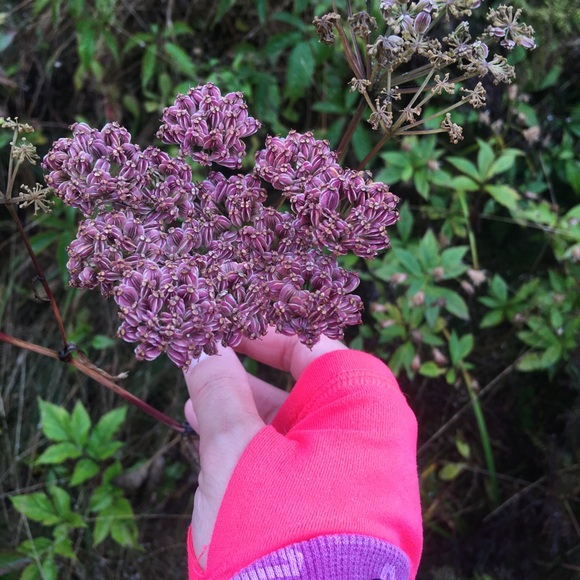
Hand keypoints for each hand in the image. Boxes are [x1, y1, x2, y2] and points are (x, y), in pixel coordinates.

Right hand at [183, 330, 346, 567]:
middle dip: (247, 377)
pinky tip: (217, 452)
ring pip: (293, 428)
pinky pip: (294, 465)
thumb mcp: (235, 450)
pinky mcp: (338, 511)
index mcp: (364, 407)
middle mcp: (370, 438)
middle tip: (206, 365)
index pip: (315, 344)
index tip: (226, 325)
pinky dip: (256, 453)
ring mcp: (357, 477)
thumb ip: (218, 389)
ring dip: (244, 415)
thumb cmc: (277, 532)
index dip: (266, 330)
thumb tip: (201, 346)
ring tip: (199, 406)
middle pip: (301, 386)